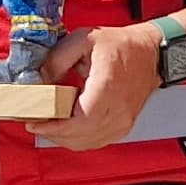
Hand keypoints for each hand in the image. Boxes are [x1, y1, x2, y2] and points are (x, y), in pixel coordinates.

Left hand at [41, 21, 162, 151]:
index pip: (78, 122)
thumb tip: (39, 79)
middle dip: (52, 134)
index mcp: (107, 89)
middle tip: (35, 123)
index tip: (34, 123)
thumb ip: (57, 59)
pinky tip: (66, 129)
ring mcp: (122, 122)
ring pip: (86, 143)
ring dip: (63, 139)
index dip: (53, 128)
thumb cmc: (123, 46)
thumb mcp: (84, 40)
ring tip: (47, 126)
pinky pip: (96, 142)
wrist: (151, 53)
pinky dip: (78, 140)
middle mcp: (117, 111)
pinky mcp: (123, 126)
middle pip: (79, 137)